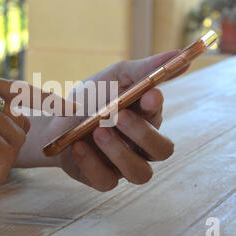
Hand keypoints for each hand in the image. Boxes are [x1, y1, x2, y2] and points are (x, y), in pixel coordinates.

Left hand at [46, 51, 187, 190]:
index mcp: (146, 119)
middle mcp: (140, 146)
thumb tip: (179, 55)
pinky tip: (78, 146)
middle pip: (161, 151)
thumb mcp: (114, 77)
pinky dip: (92, 163)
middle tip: (119, 115)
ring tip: (97, 131)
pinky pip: (106, 181)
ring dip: (119, 151)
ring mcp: (123, 166)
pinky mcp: (102, 179)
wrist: (55, 122)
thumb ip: (145, 69)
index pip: (160, 116)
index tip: (149, 93)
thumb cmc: (91, 98)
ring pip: (139, 172)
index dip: (156, 107)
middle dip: (142, 133)